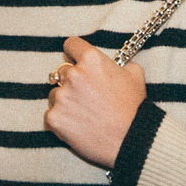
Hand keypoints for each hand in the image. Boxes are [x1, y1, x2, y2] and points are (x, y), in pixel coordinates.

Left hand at [44, 37, 146, 168]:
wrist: (131, 139)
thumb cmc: (134, 107)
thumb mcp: (135, 75)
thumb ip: (120, 63)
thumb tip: (114, 65)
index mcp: (91, 60)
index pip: (71, 45)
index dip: (75, 54)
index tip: (78, 62)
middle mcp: (73, 74)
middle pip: (62, 71)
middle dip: (72, 81)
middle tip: (87, 96)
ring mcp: (61, 97)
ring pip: (55, 94)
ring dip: (65, 101)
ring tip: (84, 114)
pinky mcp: (54, 118)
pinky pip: (50, 115)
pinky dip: (61, 120)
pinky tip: (77, 126)